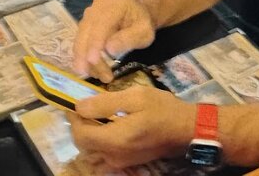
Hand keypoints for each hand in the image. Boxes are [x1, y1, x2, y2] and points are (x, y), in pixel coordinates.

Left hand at [70, 86, 195, 168]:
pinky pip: (103, 152)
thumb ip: (105, 103)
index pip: (80, 133)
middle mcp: (113, 155)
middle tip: (85, 105)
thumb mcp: (136, 97)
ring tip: (97, 112)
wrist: (185, 129)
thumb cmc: (162, 109)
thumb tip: (79, 106)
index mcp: (114, 139)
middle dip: (79, 124)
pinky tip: (109, 124)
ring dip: (89, 132)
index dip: (73, 117)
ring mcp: (119, 161)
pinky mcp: (125, 161)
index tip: (74, 101)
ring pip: (92, 149)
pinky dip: (100, 139)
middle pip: (83, 144)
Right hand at [72, 0, 155, 81]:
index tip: (92, 61)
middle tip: (95, 76)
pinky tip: (93, 70)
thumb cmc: (142, 24)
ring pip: (81, 38)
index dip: (95, 43)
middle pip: (86, 31)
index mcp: (115, 4)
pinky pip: (80, 41)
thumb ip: (129, 39)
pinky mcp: (85, 24)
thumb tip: (109, 50)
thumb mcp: (144, 32)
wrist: (137, 14)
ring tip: (99, 76)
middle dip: (86, 55)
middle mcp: (98, 6)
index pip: (101, 24)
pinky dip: (84, 57)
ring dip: (85, 59)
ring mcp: (89, 14)